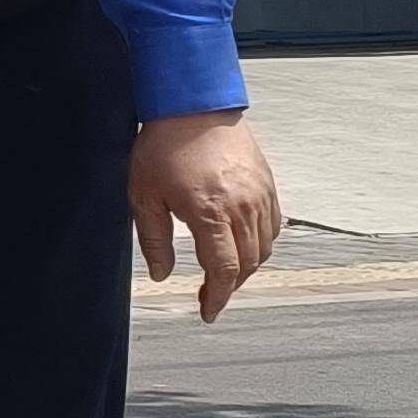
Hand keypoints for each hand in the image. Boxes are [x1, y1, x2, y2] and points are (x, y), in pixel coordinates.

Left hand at [131, 110, 283, 321]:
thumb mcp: (144, 196)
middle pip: (247, 264)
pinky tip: (242, 245)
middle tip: (210, 295)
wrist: (193, 106)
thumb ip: (154, 240)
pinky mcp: (267, 184)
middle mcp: (242, 206)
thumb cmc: (164, 145)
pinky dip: (261, 243)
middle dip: (230, 286)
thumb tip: (161, 274)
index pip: (223, 270)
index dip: (217, 297)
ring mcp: (260, 194)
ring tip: (224, 272)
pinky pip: (274, 226)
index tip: (208, 311)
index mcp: (210, 212)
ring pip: (264, 248)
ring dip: (246, 267)